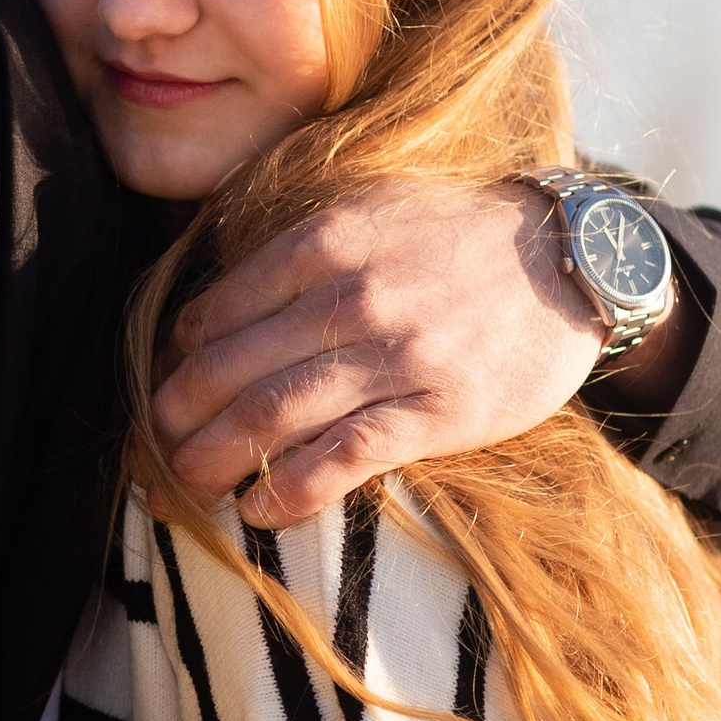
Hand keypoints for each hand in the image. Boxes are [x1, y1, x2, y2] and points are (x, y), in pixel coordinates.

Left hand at [151, 178, 602, 526]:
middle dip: (178, 416)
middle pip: (234, 367)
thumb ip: (293, 253)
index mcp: (327, 241)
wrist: (570, 260)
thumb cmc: (456, 238)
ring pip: (276, 414)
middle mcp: (353, 295)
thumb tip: (209, 316)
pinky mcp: (439, 411)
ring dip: (214, 458)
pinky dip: (290, 488)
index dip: (179, 356)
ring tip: (184, 486)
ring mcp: (396, 356)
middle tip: (150, 448)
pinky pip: (345, 456)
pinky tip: (258, 508)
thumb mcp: (370, 211)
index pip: (222, 308)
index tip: (163, 386)